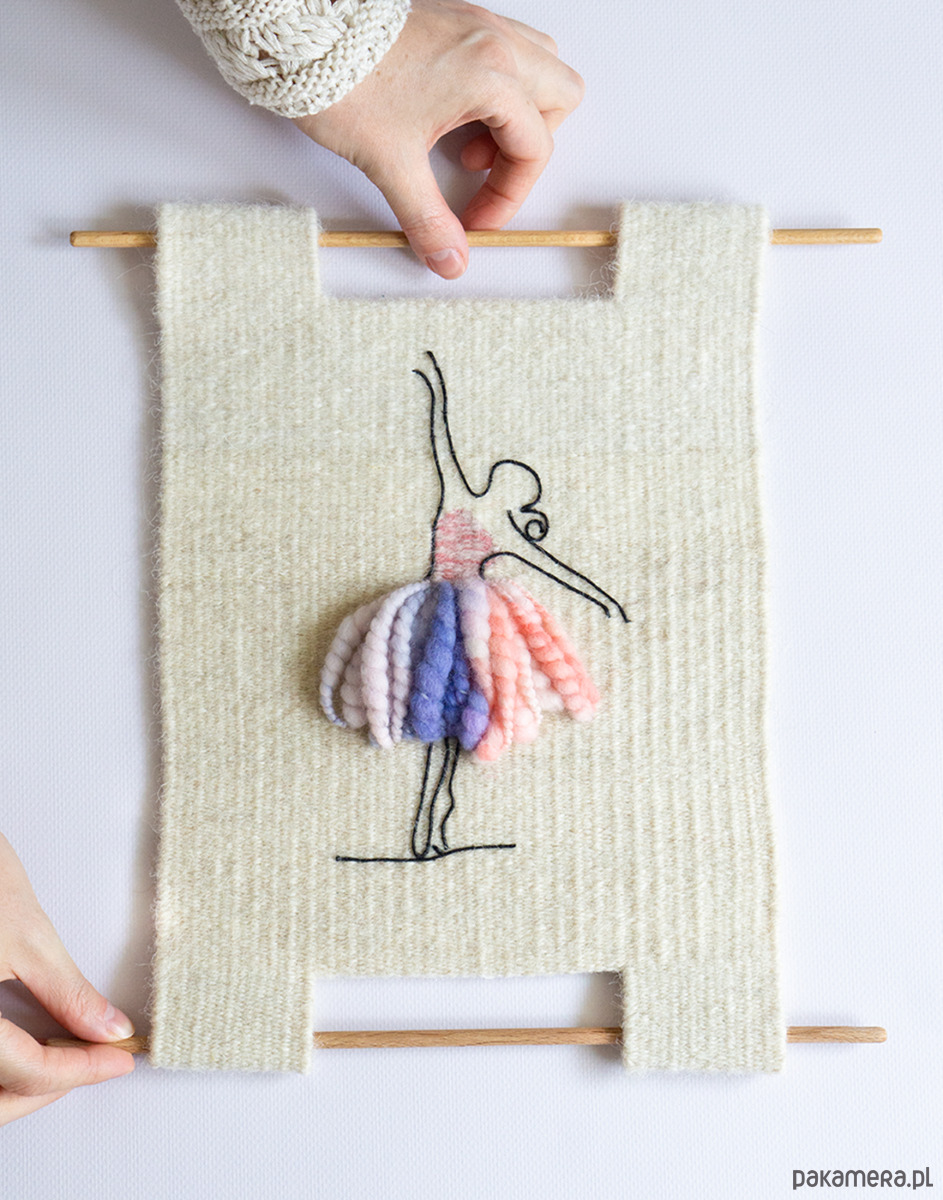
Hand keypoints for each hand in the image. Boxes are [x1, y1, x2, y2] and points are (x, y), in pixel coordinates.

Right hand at [0, 833, 134, 1124]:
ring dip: (20, 1085)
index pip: (26, 1072)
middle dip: (49, 1089)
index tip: (118, 1059)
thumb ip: (69, 993)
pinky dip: (0, 1068)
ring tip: (69, 1057)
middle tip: (99, 1061)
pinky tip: (27, 1048)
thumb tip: (110, 1028)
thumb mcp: (28, 935)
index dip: (81, 1071)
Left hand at [293, 0, 583, 278]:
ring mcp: (475, 25)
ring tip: (470, 142)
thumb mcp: (390, 164)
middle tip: (485, 172)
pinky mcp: (454, 20)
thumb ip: (428, 219)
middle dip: (529, 146)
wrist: (300, 33)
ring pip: (538, 66)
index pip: (533, 147)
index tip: (476, 219)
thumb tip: (450, 259)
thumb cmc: (344, 79)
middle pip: (559, 96)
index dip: (509, 196)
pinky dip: (495, 88)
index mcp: (491, 73)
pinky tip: (454, 113)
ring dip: (518, 113)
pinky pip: (504, 51)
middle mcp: (493, 41)